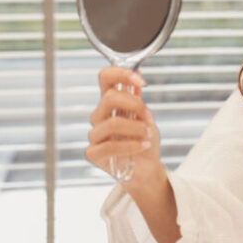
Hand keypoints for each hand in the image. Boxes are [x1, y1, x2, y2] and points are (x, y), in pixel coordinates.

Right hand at [87, 66, 162, 186]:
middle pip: (109, 98)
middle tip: (148, 116)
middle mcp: (99, 116)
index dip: (121, 74)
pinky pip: (110, 146)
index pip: (105, 78)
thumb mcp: (146, 116)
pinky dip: (132, 145)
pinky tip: (143, 146)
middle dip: (135, 105)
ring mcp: (95, 135)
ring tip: (148, 134)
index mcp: (110, 102)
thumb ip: (138, 99)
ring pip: (113, 123)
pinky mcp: (94, 153)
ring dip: (136, 128)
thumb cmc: (144, 140)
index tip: (141, 80)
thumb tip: (137, 75)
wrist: (147, 168)